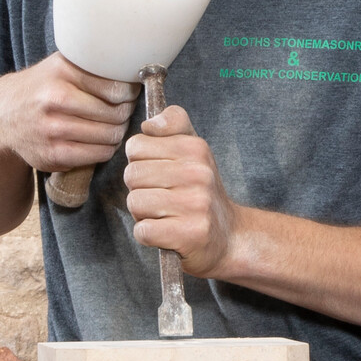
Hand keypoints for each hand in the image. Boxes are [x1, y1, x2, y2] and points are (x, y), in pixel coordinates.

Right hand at [0, 54, 137, 174]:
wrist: (1, 116)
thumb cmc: (42, 88)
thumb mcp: (61, 66)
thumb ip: (92, 66)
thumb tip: (134, 71)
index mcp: (62, 72)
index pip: (116, 89)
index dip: (129, 93)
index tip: (128, 94)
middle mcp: (55, 99)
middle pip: (116, 114)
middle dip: (124, 114)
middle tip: (122, 111)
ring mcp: (53, 129)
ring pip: (110, 136)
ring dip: (117, 132)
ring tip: (112, 125)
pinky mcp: (53, 155)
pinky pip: (98, 154)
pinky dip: (106, 148)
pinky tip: (100, 140)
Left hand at [125, 104, 239, 277]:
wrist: (229, 236)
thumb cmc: (200, 192)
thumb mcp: (193, 151)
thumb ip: (173, 124)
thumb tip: (149, 124)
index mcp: (196, 148)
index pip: (135, 146)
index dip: (141, 163)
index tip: (161, 174)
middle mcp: (199, 173)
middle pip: (131, 175)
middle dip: (140, 190)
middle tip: (163, 198)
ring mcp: (196, 204)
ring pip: (135, 202)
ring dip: (143, 214)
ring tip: (166, 215)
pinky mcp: (190, 234)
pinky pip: (143, 230)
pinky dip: (148, 235)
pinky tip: (167, 233)